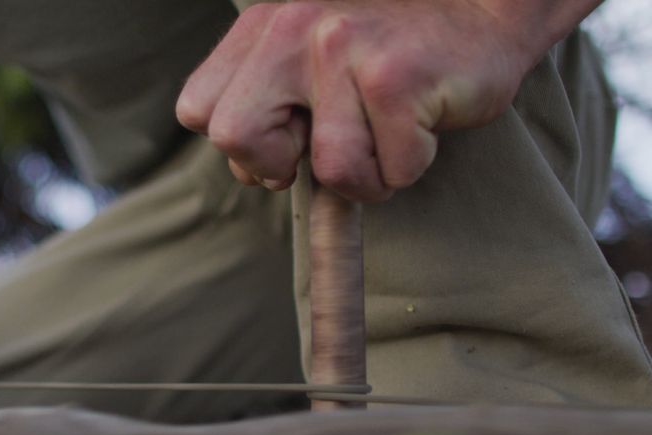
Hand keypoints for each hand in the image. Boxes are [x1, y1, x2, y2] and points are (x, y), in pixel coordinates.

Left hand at [177, 1, 534, 200]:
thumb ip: (264, 105)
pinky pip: (387, 172)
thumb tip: (252, 173)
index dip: (242, 146)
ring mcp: (342, 48)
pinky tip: (420, 123)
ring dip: (366, 175)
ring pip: (329, 169)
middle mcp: (293, 27)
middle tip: (327, 147)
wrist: (481, 16)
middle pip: (235, 138)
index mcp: (262, 27)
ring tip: (387, 134)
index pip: (197, 112)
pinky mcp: (395, 78)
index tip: (287, 140)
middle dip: (280, 167)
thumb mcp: (306, 63)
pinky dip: (408, 166)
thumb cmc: (387, 57)